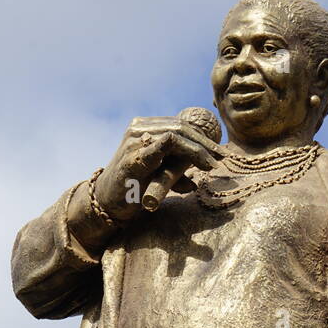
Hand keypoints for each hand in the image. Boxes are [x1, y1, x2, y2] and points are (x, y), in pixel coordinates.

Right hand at [94, 115, 222, 223]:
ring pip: (176, 134)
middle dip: (205, 143)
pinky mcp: (132, 159)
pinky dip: (182, 151)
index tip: (219, 152)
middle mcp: (139, 129)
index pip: (180, 124)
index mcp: (145, 127)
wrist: (106, 202)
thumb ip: (173, 173)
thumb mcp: (157, 177)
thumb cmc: (131, 188)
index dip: (203, 137)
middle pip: (181, 127)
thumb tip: (194, 182)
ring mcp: (134, 141)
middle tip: (221, 158)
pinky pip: (160, 147)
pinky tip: (196, 163)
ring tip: (212, 165)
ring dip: (198, 150)